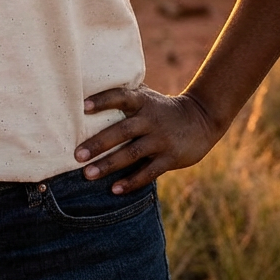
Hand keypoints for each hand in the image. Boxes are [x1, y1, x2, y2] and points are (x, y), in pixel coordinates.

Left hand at [74, 85, 219, 194]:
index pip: (120, 96)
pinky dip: (131, 182)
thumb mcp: (147, 96)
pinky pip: (148, 172)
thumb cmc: (162, 108)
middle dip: (98, 143)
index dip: (102, 100)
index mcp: (143, 101)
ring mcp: (161, 139)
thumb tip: (91, 89)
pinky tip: (114, 190)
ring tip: (88, 174)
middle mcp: (150, 119)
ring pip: (131, 154)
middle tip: (77, 155)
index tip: (83, 106)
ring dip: (108, 165)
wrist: (201, 118)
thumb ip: (126, 96)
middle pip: (121, 131)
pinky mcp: (170, 158)